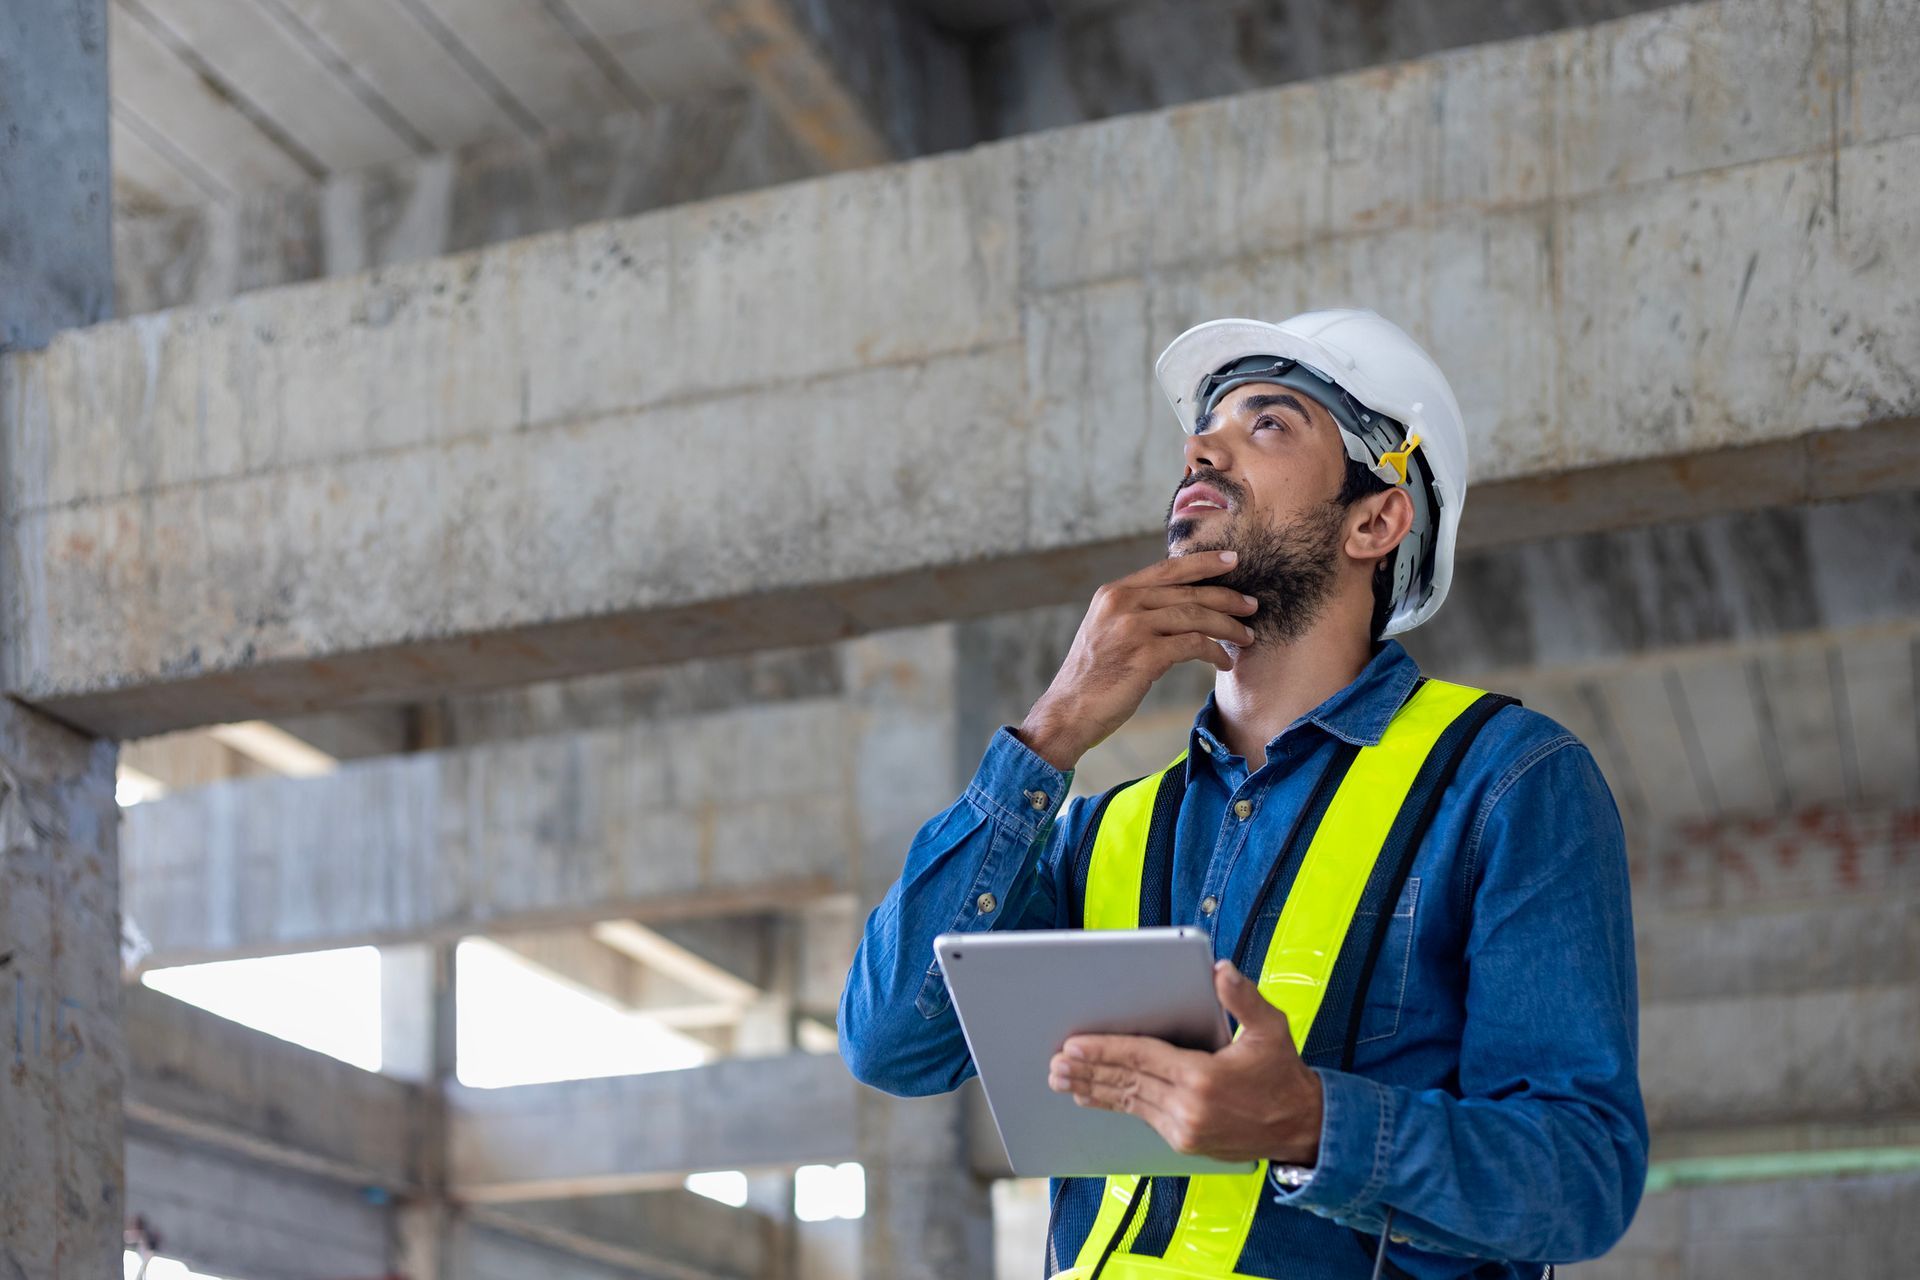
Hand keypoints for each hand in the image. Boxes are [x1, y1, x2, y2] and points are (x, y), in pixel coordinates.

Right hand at [1017, 551, 1256, 769]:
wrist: (1067, 712)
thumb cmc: (1092, 679)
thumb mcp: (1106, 633)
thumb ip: (1134, 614)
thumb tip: (1177, 607)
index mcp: (1113, 593)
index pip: (1167, 569)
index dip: (1203, 563)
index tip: (1231, 560)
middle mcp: (1122, 603)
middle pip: (1187, 591)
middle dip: (1226, 596)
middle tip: (1252, 604)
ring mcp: (1132, 628)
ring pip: (1195, 616)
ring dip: (1228, 626)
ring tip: (1247, 636)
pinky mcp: (1145, 655)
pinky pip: (1193, 645)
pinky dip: (1214, 652)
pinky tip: (1224, 661)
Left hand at [1047, 961, 1323, 1164]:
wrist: (1302, 1128)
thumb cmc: (1284, 1075)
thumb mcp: (1272, 1029)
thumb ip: (1244, 998)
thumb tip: (1220, 970)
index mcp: (1204, 1078)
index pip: (1142, 1058)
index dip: (1105, 1050)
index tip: (1073, 1044)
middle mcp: (1189, 1108)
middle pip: (1127, 1082)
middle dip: (1088, 1071)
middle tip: (1055, 1062)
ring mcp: (1184, 1129)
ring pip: (1128, 1103)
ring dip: (1092, 1090)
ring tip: (1061, 1079)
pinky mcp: (1184, 1141)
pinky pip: (1140, 1117)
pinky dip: (1113, 1104)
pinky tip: (1091, 1098)